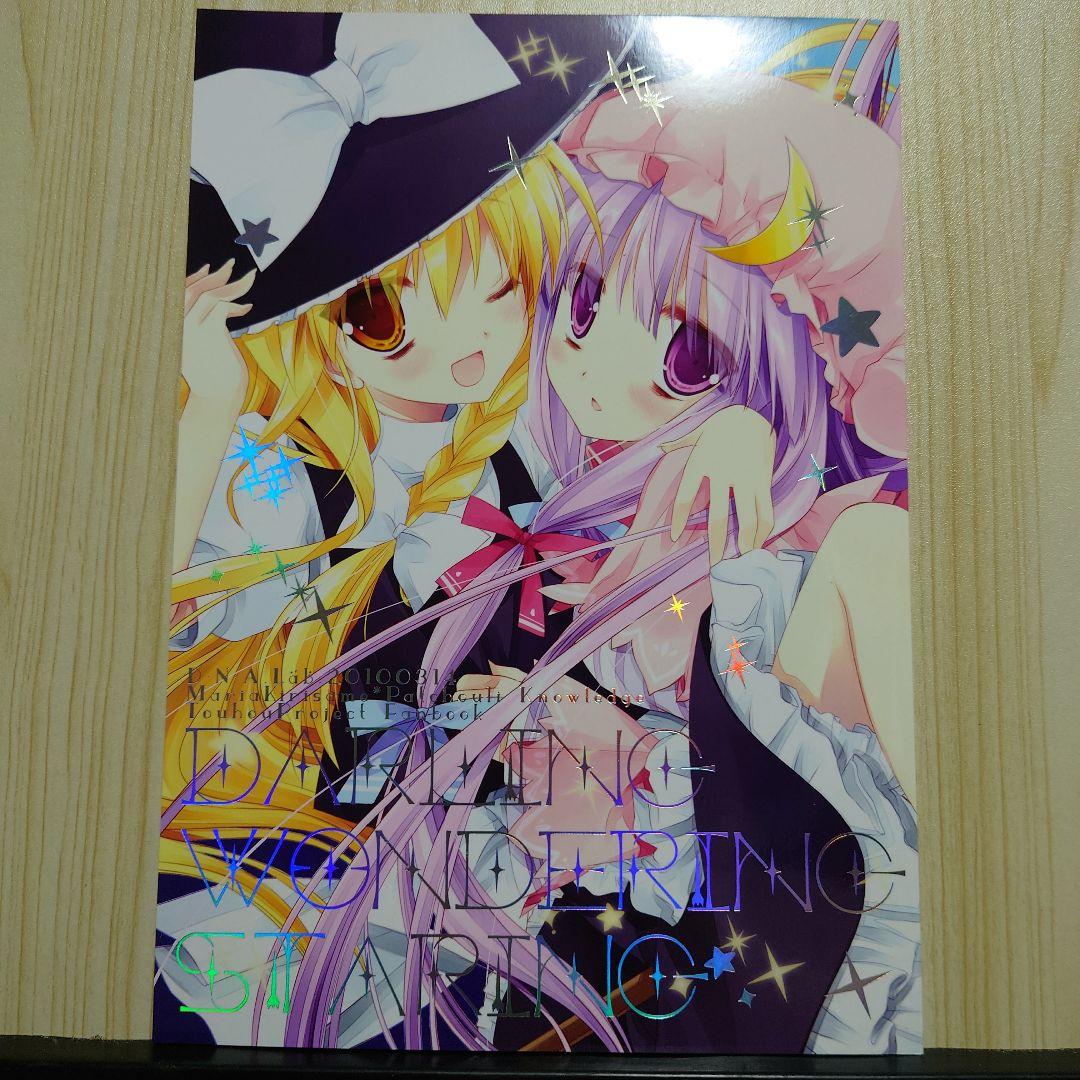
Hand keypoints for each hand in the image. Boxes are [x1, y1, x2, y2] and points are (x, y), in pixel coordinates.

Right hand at [181, 260, 255, 405]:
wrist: (217, 397)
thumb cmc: (213, 374)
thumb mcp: (202, 346)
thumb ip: (202, 324)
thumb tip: (220, 302)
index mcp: (170, 328)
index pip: (179, 293)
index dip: (194, 278)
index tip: (209, 268)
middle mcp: (176, 326)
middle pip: (193, 289)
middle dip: (215, 275)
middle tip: (232, 265)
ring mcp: (190, 329)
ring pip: (210, 295)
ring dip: (232, 285)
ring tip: (248, 279)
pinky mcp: (209, 333)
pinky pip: (222, 306)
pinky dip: (236, 304)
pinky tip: (247, 308)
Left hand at [664, 405, 775, 561]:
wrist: (754, 410)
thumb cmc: (722, 423)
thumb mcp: (697, 431)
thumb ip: (679, 443)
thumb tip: (660, 447)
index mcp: (701, 462)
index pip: (684, 497)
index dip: (679, 518)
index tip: (675, 537)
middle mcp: (723, 473)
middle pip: (719, 517)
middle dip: (718, 545)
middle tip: (716, 565)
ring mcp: (746, 478)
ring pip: (747, 518)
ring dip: (746, 542)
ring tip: (744, 559)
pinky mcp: (764, 479)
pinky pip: (765, 510)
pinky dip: (764, 528)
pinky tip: (760, 540)